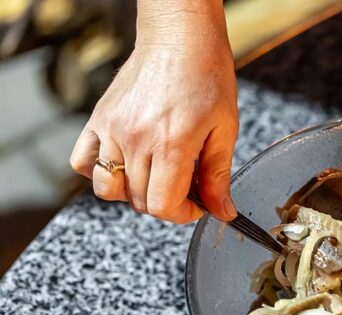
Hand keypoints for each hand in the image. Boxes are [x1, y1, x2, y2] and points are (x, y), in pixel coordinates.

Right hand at [70, 1, 237, 223]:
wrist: (180, 40)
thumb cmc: (207, 78)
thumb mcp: (225, 130)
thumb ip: (219, 176)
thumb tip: (223, 212)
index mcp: (172, 145)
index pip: (163, 206)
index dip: (183, 214)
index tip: (196, 204)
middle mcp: (136, 140)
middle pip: (140, 201)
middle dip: (166, 203)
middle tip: (184, 186)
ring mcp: (112, 129)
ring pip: (110, 189)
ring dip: (133, 193)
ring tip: (155, 176)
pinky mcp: (98, 119)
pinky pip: (83, 163)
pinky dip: (99, 172)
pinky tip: (125, 163)